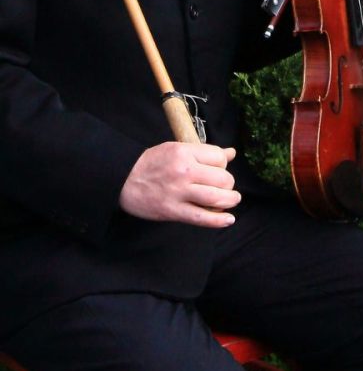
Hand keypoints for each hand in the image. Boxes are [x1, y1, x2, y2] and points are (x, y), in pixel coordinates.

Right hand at [119, 143, 239, 226]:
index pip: (219, 157)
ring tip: (232, 200)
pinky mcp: (173, 211)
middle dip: (228, 184)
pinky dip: (219, 220)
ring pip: (217, 198)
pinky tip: (228, 219)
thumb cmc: (150, 164)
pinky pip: (202, 218)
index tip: (218, 170)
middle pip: (223, 179)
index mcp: (184, 152)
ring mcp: (179, 192)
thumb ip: (203, 152)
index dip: (223, 165)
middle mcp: (184, 171)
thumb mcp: (175, 149)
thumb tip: (231, 153)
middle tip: (223, 187)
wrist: (122, 180)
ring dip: (230, 200)